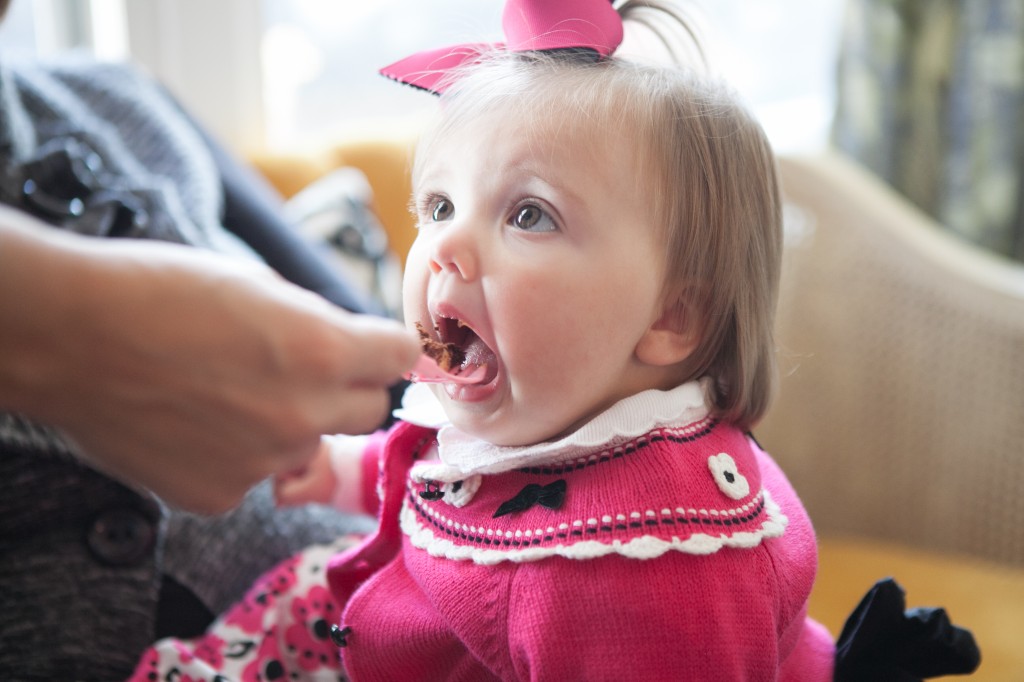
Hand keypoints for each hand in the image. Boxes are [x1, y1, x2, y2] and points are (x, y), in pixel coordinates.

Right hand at [0, 208, 418, 512]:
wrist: (69, 338)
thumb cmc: (158, 292)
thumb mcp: (258, 286)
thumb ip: (317, 324)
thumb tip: (348, 347)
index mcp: (321, 350)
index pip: (400, 356)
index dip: (386, 348)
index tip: (375, 349)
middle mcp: (303, 414)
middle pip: (368, 410)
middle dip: (346, 388)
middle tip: (297, 369)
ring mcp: (262, 463)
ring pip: (307, 445)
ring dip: (287, 424)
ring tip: (224, 393)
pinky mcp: (219, 496)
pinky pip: (254, 477)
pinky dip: (235, 457)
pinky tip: (192, 425)